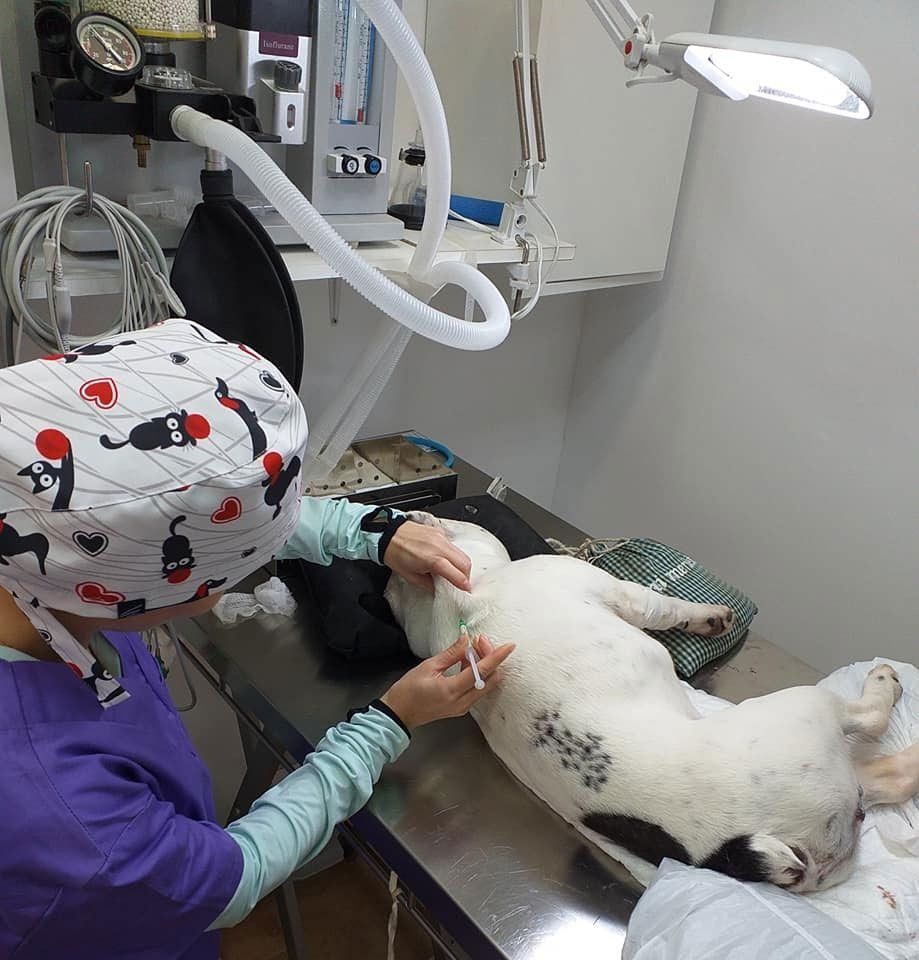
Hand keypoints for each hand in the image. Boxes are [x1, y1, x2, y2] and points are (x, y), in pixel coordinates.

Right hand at [381, 634, 514, 729]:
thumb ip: (451, 653)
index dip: (497, 657)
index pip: (481, 671)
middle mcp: (462, 702)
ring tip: (471, 648)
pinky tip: (466, 662)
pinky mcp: (461, 708)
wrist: (399, 714)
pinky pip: (477, 689)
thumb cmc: (408, 690)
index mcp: (452, 690)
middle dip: (490, 658)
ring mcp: (463, 707)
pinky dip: (477, 674)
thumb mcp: (428, 666)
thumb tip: (466, 640)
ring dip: (484, 665)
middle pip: (489, 679)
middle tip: (479, 641)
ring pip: (485, 684)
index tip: (509, 646)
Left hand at [383, 520, 471, 591]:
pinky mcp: (438, 532)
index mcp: (433, 560)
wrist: (387, 534)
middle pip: (465, 562)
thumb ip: (428, 584)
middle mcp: (440, 547)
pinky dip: (453, 554)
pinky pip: (452, 545)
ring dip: (461, 564)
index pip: (457, 574)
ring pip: (461, 552)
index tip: (466, 589)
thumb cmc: (395, 554)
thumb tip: (439, 588)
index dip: (464, 584)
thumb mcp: (410, 576)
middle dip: (466, 575)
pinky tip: (444, 558)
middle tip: (462, 582)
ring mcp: (440, 537)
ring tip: (453, 571)